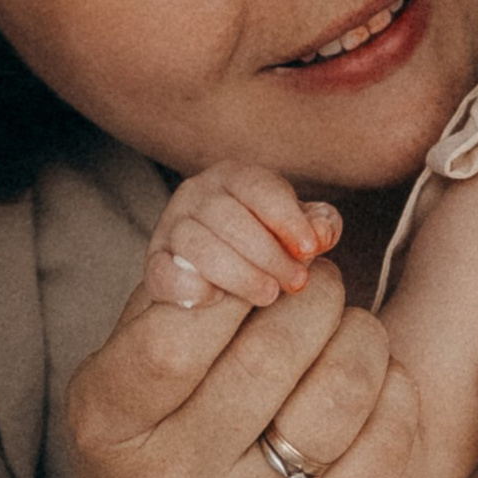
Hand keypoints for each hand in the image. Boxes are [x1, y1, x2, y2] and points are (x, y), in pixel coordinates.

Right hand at [55, 241, 422, 477]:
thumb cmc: (149, 443)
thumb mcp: (127, 363)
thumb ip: (185, 280)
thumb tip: (298, 215)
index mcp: (111, 421)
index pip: (182, 323)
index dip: (238, 274)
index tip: (260, 269)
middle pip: (276, 344)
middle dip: (312, 291)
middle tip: (313, 287)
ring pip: (344, 381)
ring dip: (360, 332)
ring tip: (344, 332)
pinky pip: (389, 435)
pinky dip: (392, 388)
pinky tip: (369, 388)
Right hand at [145, 165, 342, 309]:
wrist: (217, 270)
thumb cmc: (268, 242)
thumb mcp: (298, 227)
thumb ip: (319, 225)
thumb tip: (322, 233)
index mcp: (233, 177)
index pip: (258, 188)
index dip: (286, 218)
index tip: (311, 250)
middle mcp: (196, 194)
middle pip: (228, 217)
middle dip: (268, 253)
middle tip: (296, 282)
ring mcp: (170, 228)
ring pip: (197, 244)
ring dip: (238, 273)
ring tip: (268, 294)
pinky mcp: (154, 264)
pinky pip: (164, 273)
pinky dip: (191, 288)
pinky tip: (219, 301)